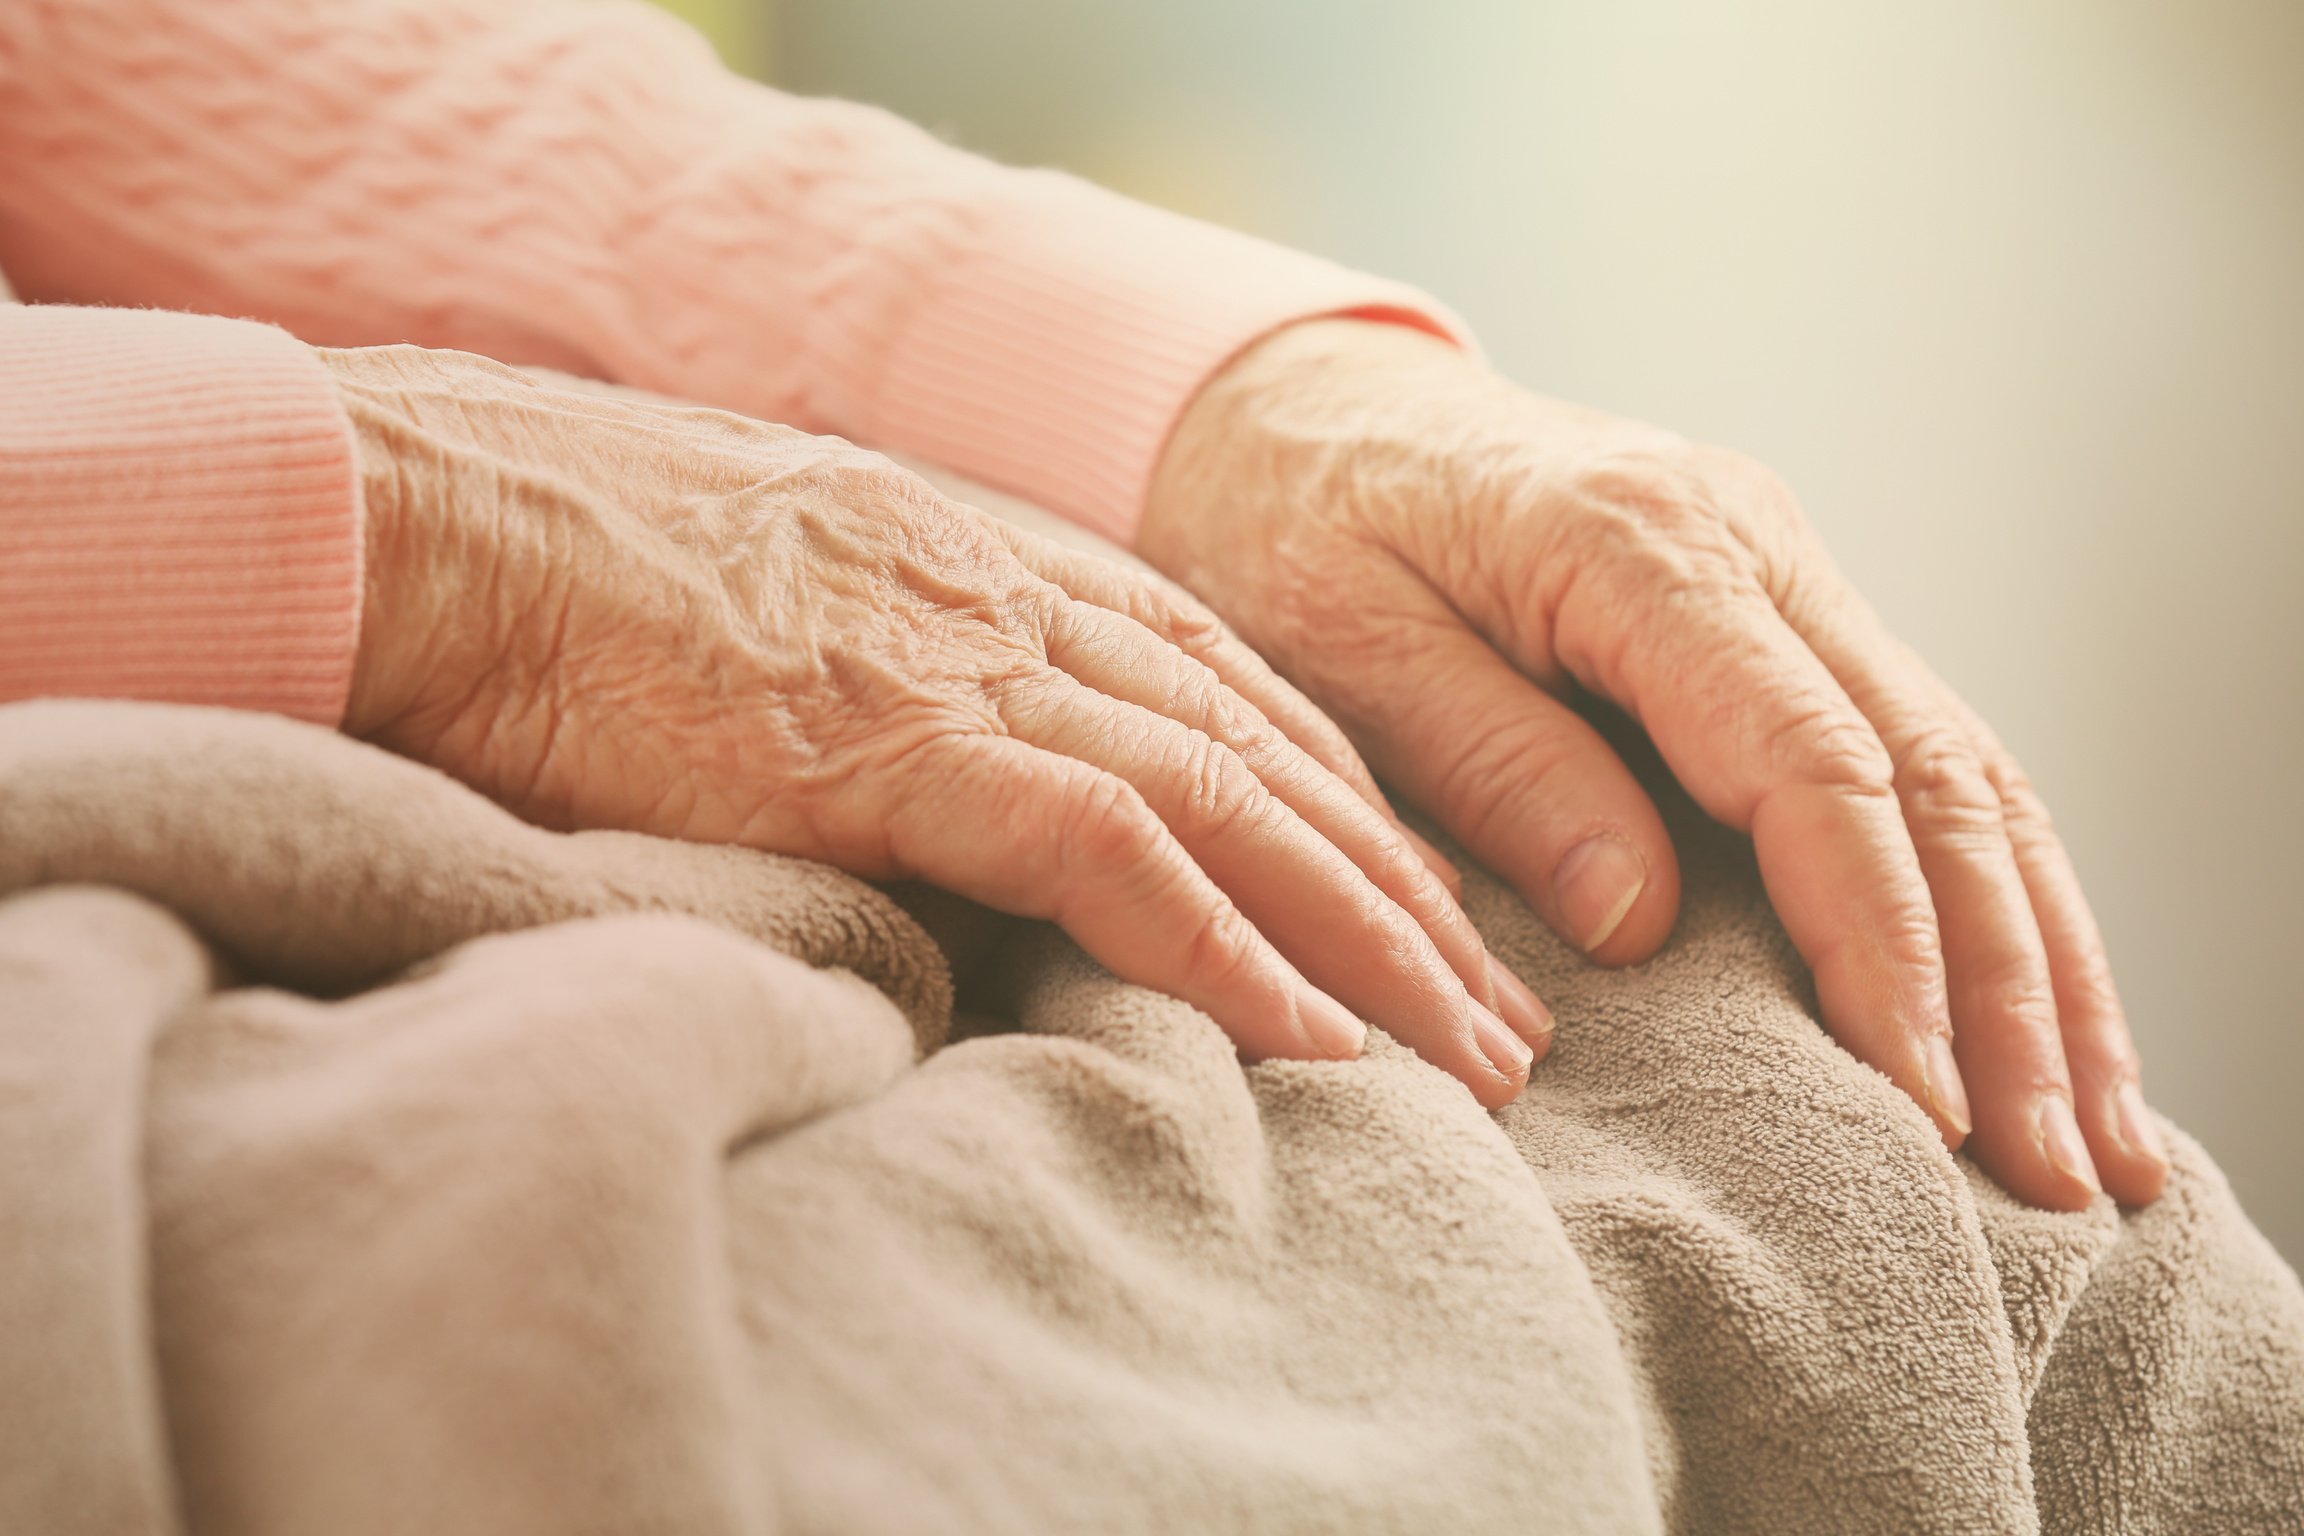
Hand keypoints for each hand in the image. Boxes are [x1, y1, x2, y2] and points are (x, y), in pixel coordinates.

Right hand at [325, 344, 1552, 1104]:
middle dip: (1411, 899)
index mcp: (1016, 575)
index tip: (1432, 918)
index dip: (1357, 819)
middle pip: (1281, 762)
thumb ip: (923, 677)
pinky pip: (1108, 851)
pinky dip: (1224, 947)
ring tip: (1474, 1058)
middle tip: (1511, 1018)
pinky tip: (1313, 1038)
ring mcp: (975, 666)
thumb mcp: (813, 604)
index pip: (1245, 703)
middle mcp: (1032, 610)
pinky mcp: (899, 740)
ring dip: (1372, 941)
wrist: (454, 515)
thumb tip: (969, 784)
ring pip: (1240, 808)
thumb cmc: (601, 575)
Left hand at [1142, 319, 2168, 1208]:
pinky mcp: (1783, 621)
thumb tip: (1641, 918)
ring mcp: (1787, 576)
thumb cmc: (1301, 528)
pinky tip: (2043, 1009)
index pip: (1812, 764)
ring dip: (2042, 959)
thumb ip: (1498, 767)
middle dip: (2012, 985)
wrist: (1307, 413)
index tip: (1919, 1101)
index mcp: (1644, 544)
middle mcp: (1754, 545)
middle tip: (2060, 1173)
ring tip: (2104, 1137)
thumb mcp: (1348, 645)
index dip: (1879, 943)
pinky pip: (1920, 760)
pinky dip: (1991, 893)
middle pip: (1934, 777)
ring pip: (1966, 773)